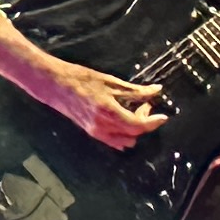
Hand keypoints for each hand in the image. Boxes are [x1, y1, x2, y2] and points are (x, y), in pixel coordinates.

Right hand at [43, 61, 167, 150]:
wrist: (55, 85)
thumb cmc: (82, 79)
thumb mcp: (110, 82)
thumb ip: (135, 90)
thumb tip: (155, 91)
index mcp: (109, 113)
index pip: (138, 125)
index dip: (153, 121)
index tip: (163, 115)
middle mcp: (103, 127)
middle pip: (134, 134)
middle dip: (144, 121)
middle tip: (144, 103)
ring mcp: (96, 132)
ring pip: (125, 140)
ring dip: (134, 129)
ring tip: (132, 110)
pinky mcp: (92, 133)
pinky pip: (114, 141)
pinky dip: (123, 134)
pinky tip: (123, 118)